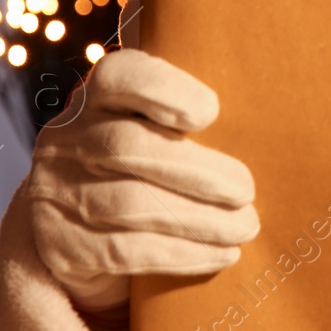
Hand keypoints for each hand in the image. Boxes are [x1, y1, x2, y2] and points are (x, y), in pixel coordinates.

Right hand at [26, 49, 258, 330]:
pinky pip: (126, 251)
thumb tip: (275, 108)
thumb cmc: (158, 163)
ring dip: (199, 220)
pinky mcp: (61, 246)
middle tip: (246, 190)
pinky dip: (181, 254)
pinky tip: (222, 254)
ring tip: (246, 226)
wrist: (93, 232)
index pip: (119, 76)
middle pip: (126, 147)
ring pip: (129, 205)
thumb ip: (199, 114)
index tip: (209, 113)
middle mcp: (66, 138)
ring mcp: (55, 192)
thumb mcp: (168, 128)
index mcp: (99, 95)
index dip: (163, 90)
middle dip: (196, 171)